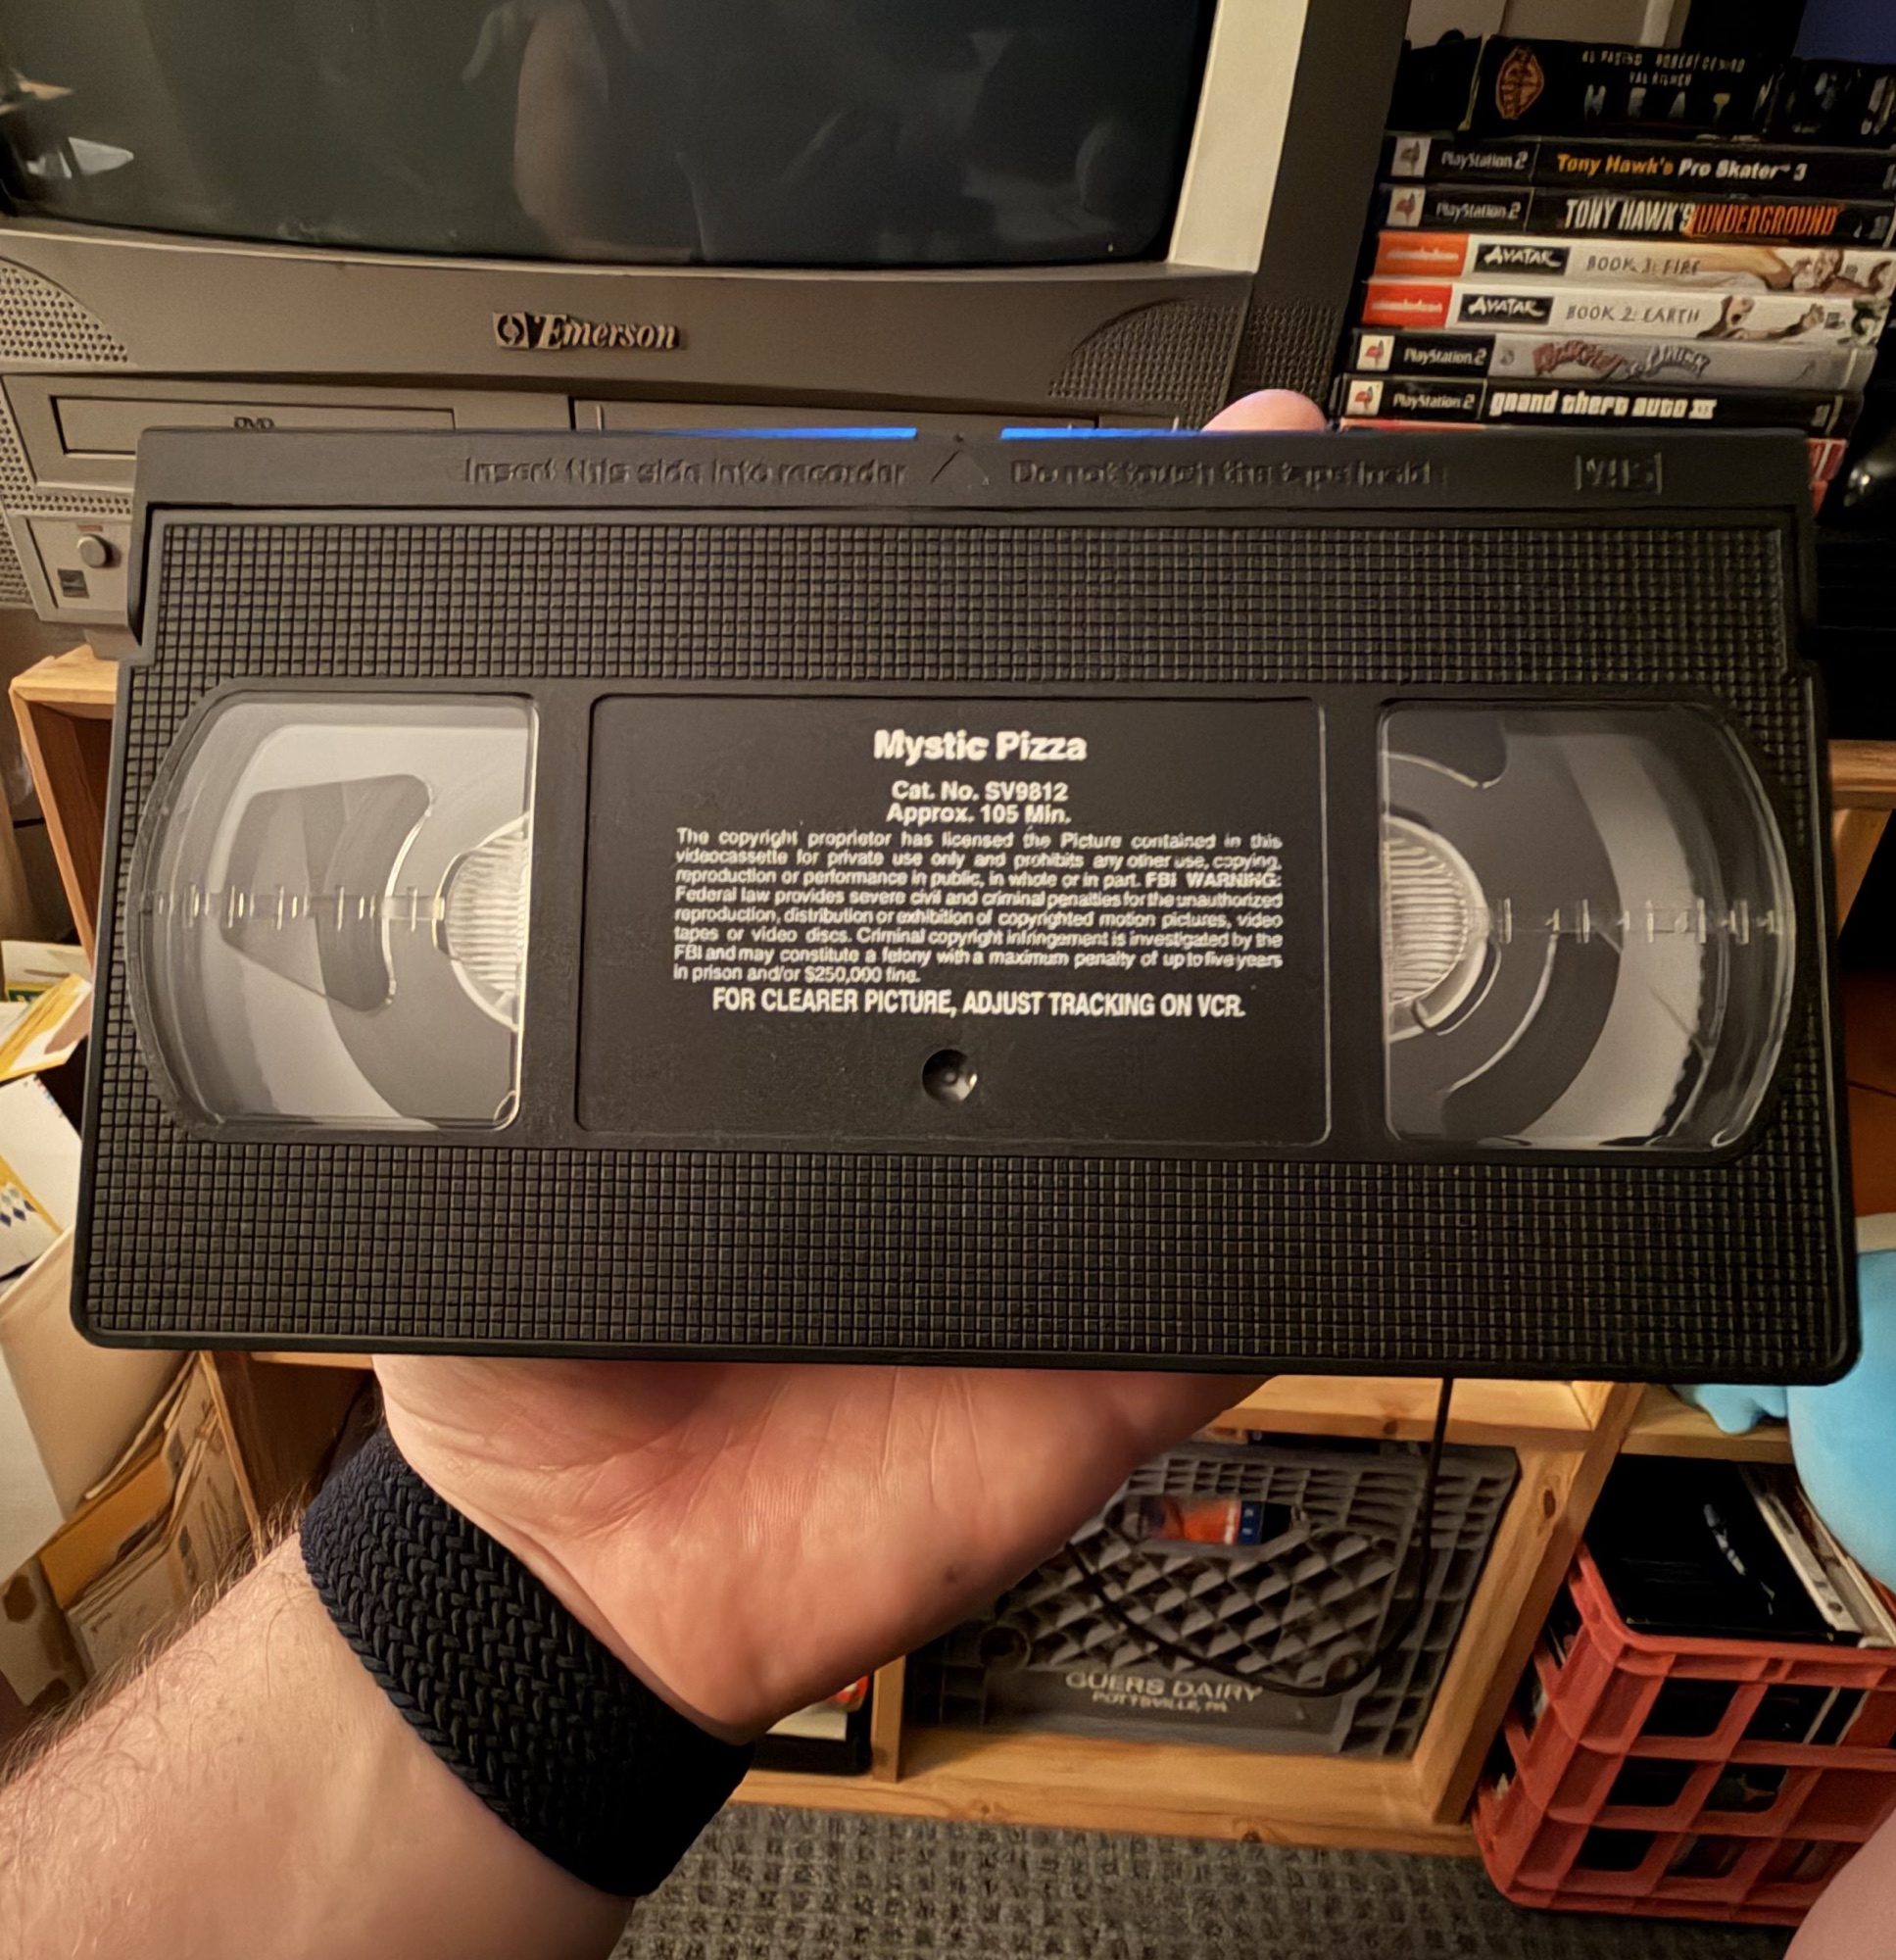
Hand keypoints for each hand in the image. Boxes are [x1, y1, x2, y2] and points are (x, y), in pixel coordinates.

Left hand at [380, 390, 1317, 1741]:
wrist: (607, 1569)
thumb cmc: (538, 1336)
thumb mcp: (491, 1110)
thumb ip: (520, 981)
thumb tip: (518, 840)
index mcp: (816, 981)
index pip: (917, 764)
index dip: (997, 618)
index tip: (1055, 499)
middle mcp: (952, 1051)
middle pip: (1098, 840)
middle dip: (1189, 672)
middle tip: (1265, 489)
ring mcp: (1063, 1175)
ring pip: (1219, 1004)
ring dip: (1293, 858)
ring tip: (1348, 691)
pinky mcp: (1133, 1318)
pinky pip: (1268, 1237)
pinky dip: (1342, 1149)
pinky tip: (1393, 1008)